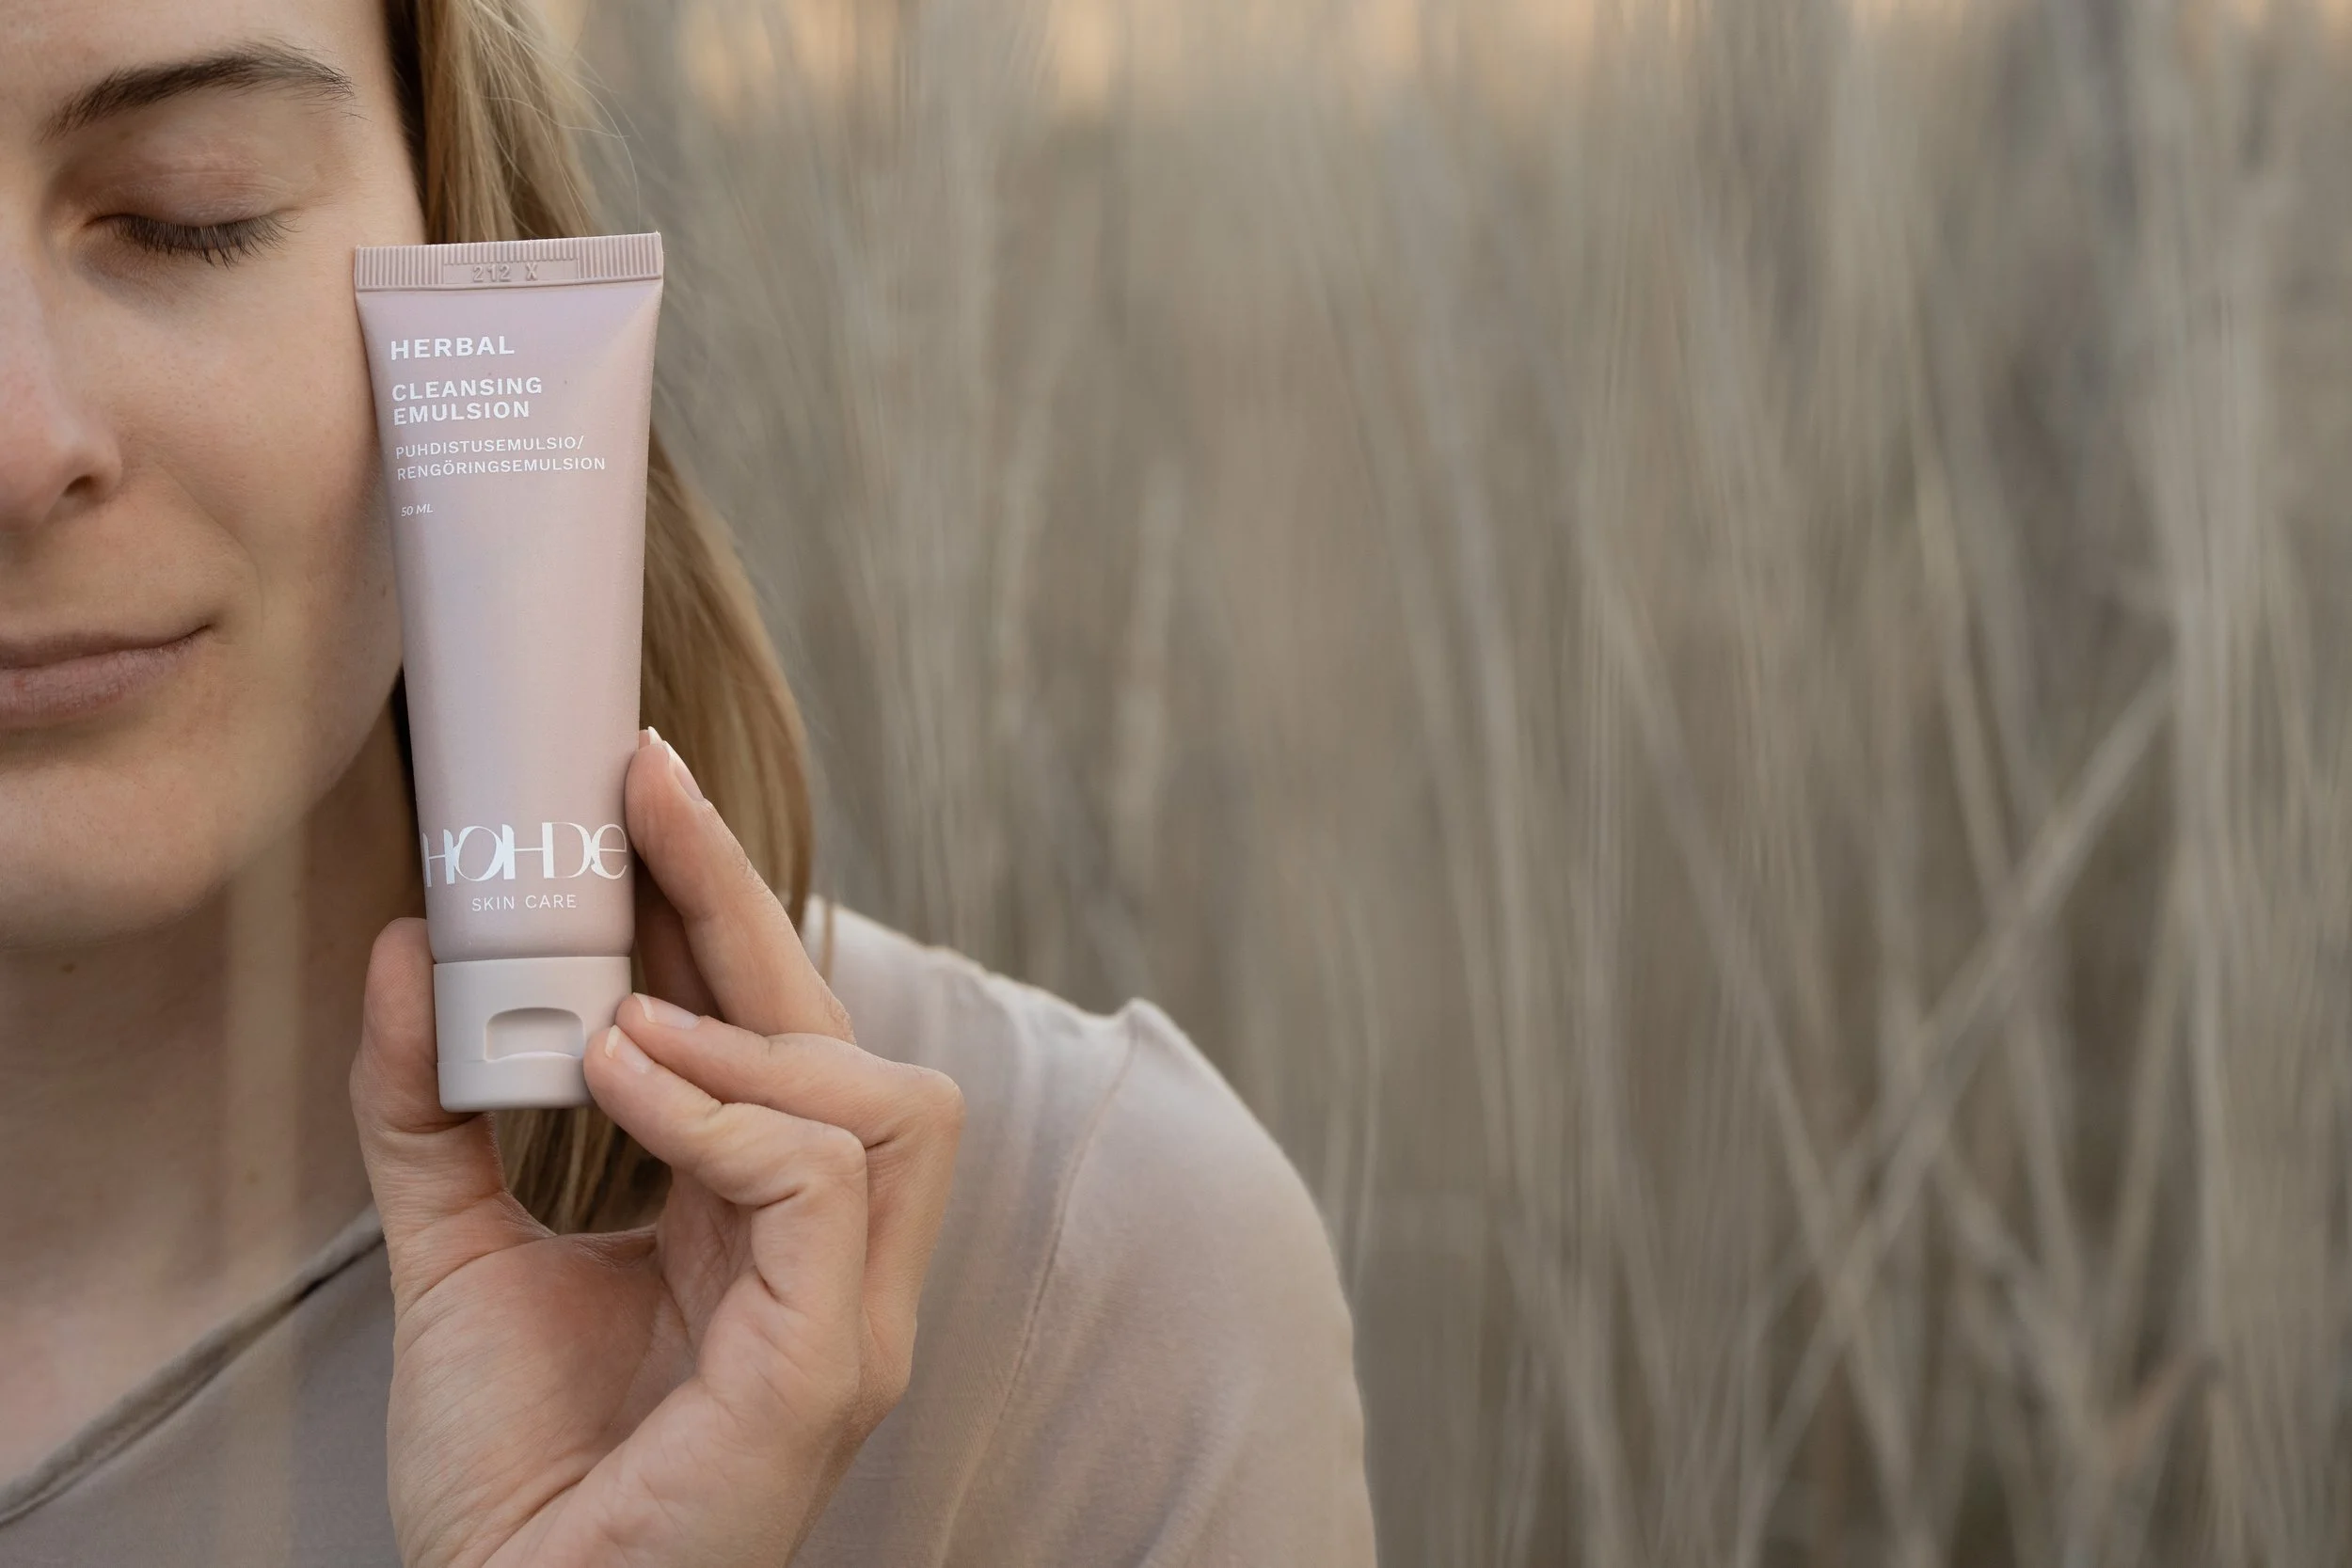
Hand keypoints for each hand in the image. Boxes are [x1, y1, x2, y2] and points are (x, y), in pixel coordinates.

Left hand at [349, 731, 963, 1566]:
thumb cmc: (505, 1479)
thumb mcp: (448, 1256)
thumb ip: (431, 1112)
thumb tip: (402, 954)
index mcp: (767, 1233)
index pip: (783, 1037)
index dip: (724, 905)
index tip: (642, 790)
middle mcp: (837, 1267)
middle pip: (855, 1040)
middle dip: (751, 903)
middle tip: (640, 801)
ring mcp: (851, 1320)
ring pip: (890, 1103)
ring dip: (748, 1032)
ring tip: (619, 1023)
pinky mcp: (829, 1368)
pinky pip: (819, 1186)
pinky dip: (723, 1115)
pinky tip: (620, 1082)